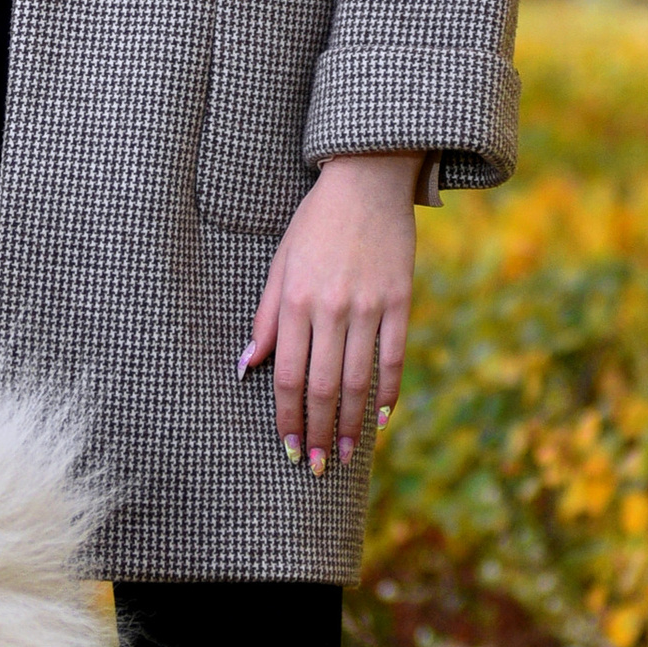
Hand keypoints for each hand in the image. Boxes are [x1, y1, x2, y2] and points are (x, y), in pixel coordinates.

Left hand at [243, 152, 419, 473]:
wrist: (367, 179)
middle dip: (318, 432)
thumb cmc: (315, 222)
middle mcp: (331, 309)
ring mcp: (368, 306)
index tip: (289, 446)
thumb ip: (266, 316)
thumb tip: (247, 365)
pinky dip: (389, 393)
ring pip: (358, 381)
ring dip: (351, 425)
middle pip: (322, 387)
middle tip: (317, 466)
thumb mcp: (280, 262)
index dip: (286, 417)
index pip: (286, 376)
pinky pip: (394, 358)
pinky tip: (383, 420)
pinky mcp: (400, 301)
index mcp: (295, 301)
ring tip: (347, 456)